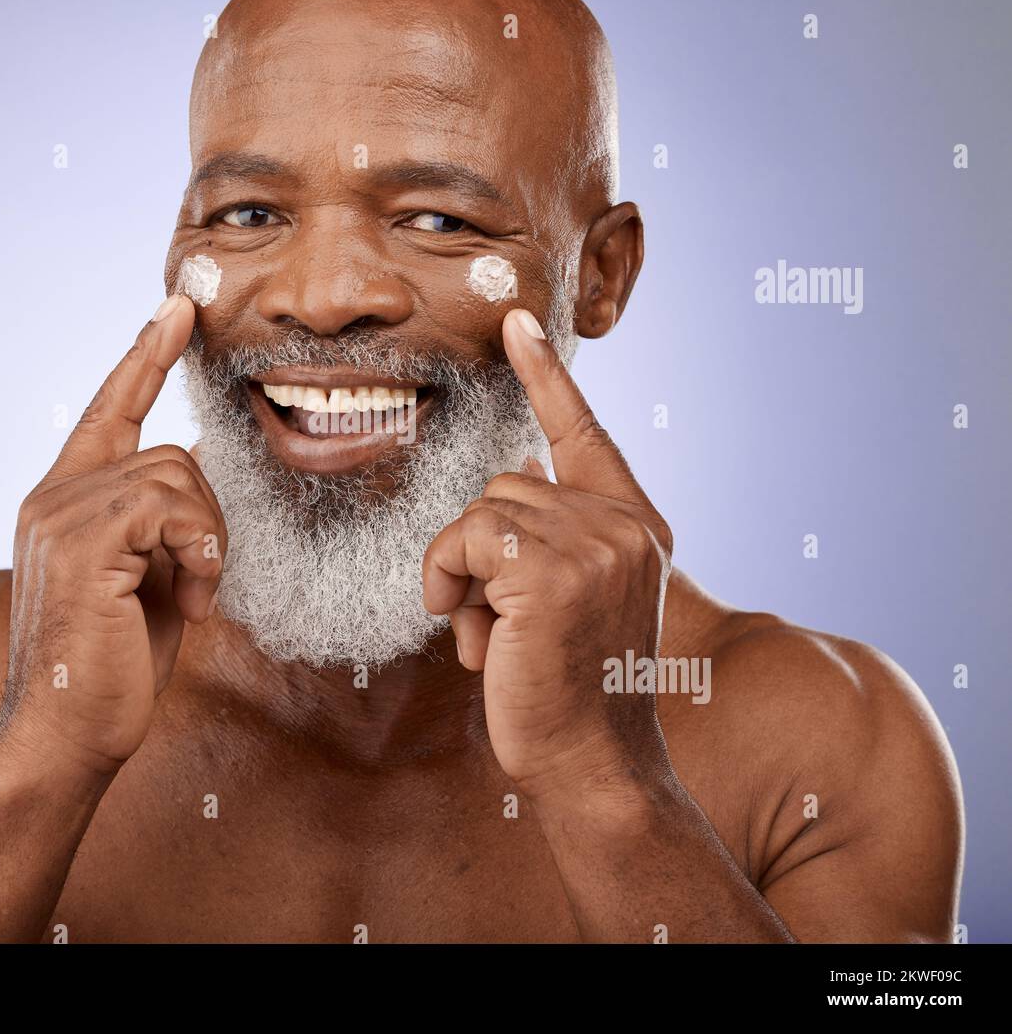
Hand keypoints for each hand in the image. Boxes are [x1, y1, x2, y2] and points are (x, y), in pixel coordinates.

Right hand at [0, 295, 225, 776]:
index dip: (144, 357)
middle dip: (206, 517)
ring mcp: (58, 513)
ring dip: (204, 542)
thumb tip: (193, 474)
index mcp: (64, 501)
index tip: (177, 307)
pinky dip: (200, 553)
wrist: (66, 734)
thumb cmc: (111, 666)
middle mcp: (51, 496)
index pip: (109, 409)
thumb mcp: (145, 579)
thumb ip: (157, 524)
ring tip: (188, 597)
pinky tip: (186, 602)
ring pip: (176, 475)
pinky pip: (172, 505)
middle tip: (196, 582)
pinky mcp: (80, 538)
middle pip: (167, 451)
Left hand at [422, 308, 673, 799]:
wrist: (592, 764)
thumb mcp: (573, 597)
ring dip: (464, 574)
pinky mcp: (553, 569)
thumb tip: (514, 473)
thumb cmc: (569, 685)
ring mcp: (595, 542)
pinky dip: (451, 583)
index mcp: (636, 523)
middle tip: (502, 618)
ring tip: (495, 635)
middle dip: (482, 549)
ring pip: (481, 513)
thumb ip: (552, 535)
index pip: (584, 432)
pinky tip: (481, 639)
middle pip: (506, 482)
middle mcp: (626, 523)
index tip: (515, 323)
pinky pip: (465, 541)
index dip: (547, 375)